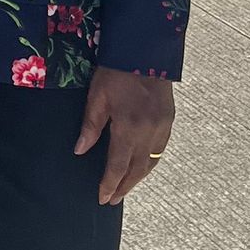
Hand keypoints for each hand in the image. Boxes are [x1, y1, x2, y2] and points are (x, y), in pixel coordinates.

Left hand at [74, 65, 174, 206]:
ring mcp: (162, 126)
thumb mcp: (97, 96)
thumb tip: (80, 150)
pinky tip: (143, 166)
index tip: (102, 198)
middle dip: (124, 186)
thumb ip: (90, 125)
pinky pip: (161, 149)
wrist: (145, 49)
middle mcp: (149, 131)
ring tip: (125, 187)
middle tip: (113, 200)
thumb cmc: (116, 70)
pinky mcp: (169, 119)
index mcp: (129, 127)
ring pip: (152, 161)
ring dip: (138, 177)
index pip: (118, 165)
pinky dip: (151, 162)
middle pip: (137, 169)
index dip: (110, 184)